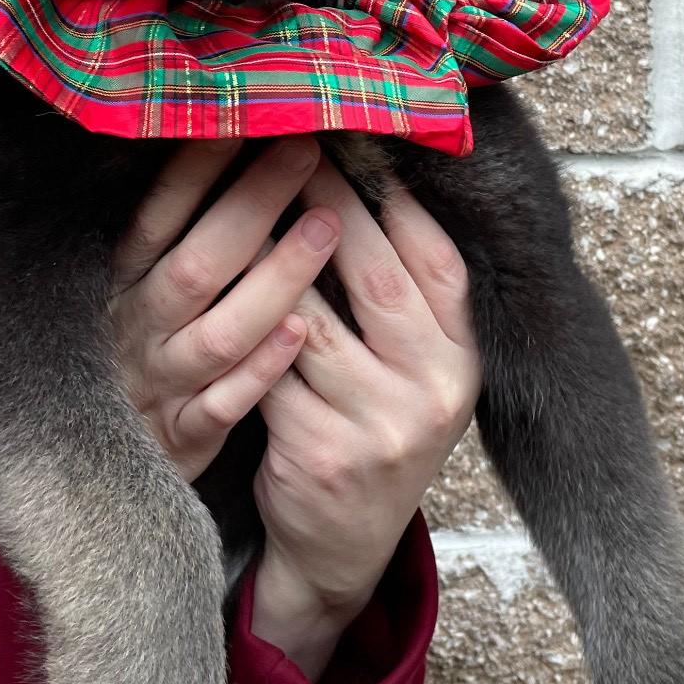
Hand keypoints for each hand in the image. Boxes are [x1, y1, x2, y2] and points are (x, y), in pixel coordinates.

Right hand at [0, 138, 339, 516]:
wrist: (73, 469)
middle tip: (307, 150)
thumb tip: (200, 139)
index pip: (155, 216)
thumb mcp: (122, 288)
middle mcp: (134, 328)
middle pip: (197, 263)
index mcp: (115, 283)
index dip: (197, 169)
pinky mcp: (183, 438)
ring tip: (327, 226)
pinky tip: (301, 334)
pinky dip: (260, 371)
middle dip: (254, 203)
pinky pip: (224, 405)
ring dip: (275, 278)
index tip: (244, 118)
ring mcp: (158, 385)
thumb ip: (161, 231)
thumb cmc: (121, 355)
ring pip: (218, 331)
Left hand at [251, 156, 481, 680]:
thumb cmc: (372, 424)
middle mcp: (436, 391)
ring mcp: (382, 426)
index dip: (392, 198)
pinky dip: (244, 326)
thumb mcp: (416, 367)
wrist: (342, 545)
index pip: (437, 260)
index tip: (349, 139)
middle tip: (289, 145)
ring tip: (243, 197)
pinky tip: (217, 282)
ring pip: (315, 321)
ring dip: (273, 257)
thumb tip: (368, 174)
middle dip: (330, 204)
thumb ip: (404, 293)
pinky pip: (271, 370)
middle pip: (377, 279)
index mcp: (465, 358)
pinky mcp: (321, 453)